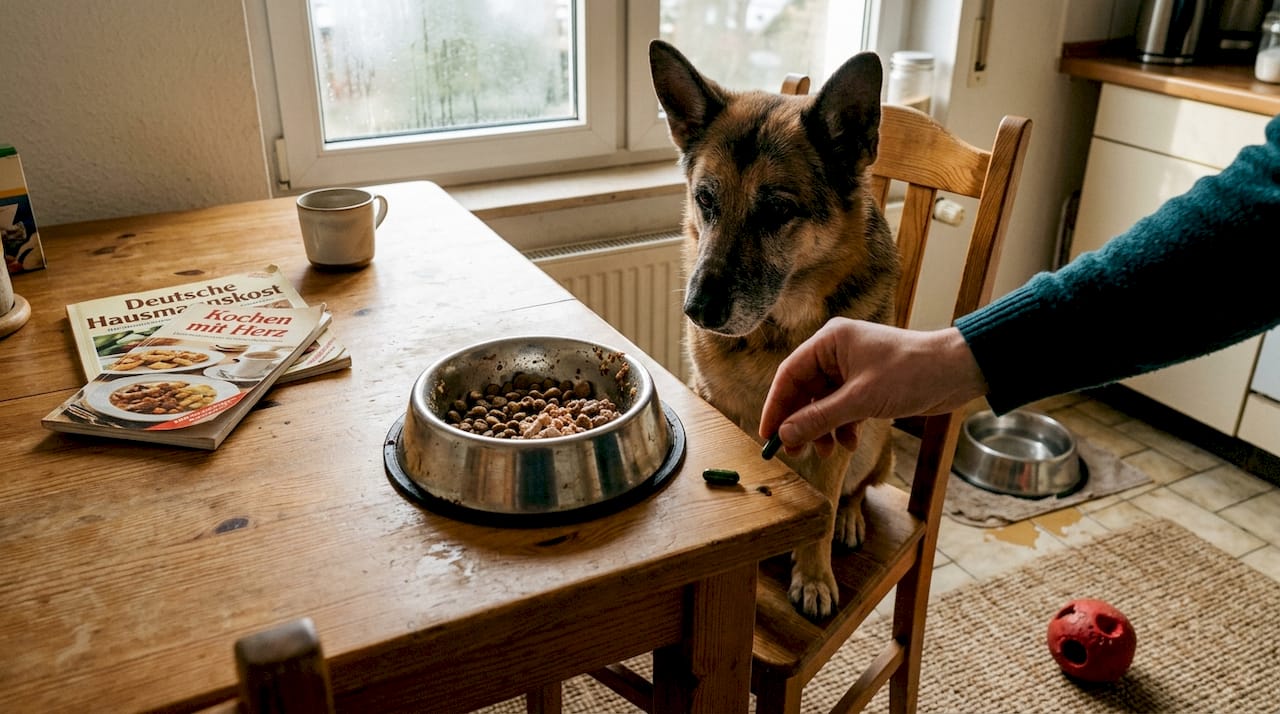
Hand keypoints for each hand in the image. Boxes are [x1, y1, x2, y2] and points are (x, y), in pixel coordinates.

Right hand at [759, 320, 987, 455]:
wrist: (957, 371)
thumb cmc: (912, 373)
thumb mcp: (861, 400)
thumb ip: (820, 418)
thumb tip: (786, 434)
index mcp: (830, 341)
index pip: (790, 374)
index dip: (776, 406)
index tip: (767, 434)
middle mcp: (837, 352)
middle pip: (804, 391)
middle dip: (800, 422)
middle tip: (795, 451)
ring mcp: (852, 369)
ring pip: (823, 403)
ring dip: (822, 429)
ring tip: (826, 452)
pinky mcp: (867, 385)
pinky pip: (842, 408)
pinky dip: (842, 427)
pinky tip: (850, 443)